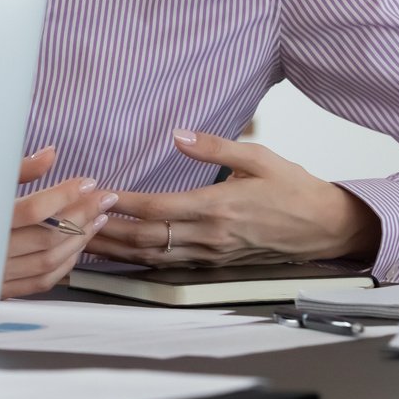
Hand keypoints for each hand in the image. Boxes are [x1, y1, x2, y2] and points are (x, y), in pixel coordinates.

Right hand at [2, 146, 116, 297]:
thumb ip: (17, 169)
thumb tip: (51, 154)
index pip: (37, 210)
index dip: (66, 195)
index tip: (88, 182)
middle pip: (50, 236)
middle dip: (83, 214)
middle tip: (104, 197)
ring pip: (51, 260)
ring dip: (81, 239)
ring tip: (98, 218)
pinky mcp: (0, 290)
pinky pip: (42, 280)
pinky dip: (66, 264)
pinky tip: (78, 246)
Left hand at [89, 130, 380, 268]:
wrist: (325, 227)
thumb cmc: (293, 189)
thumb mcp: (257, 156)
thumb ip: (214, 146)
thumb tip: (178, 134)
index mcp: (219, 207)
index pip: (159, 208)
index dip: (124, 203)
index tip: (97, 193)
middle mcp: (210, 236)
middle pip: (146, 238)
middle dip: (106, 230)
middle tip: (73, 220)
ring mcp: (210, 254)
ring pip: (152, 256)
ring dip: (115, 249)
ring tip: (80, 240)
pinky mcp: (213, 263)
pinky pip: (167, 264)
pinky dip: (137, 260)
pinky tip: (117, 254)